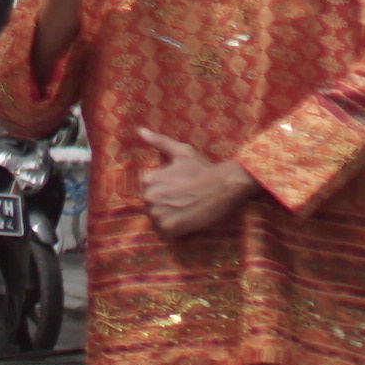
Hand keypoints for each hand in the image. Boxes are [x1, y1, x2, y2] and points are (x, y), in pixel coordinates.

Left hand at [132, 125, 254, 239]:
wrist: (225, 185)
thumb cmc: (203, 168)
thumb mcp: (181, 151)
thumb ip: (158, 142)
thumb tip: (139, 130)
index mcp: (148, 180)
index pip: (148, 191)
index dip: (164, 192)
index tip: (178, 190)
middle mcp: (149, 197)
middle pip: (151, 207)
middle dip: (165, 206)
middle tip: (184, 201)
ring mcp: (158, 214)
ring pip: (157, 221)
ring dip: (169, 219)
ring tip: (186, 211)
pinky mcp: (170, 228)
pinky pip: (166, 234)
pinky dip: (175, 231)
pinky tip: (187, 221)